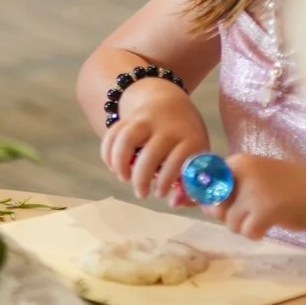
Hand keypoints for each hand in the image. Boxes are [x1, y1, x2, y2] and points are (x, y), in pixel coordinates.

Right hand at [98, 77, 210, 206]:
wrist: (170, 101)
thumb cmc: (187, 139)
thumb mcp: (198, 157)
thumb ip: (191, 186)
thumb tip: (173, 203)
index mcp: (190, 138)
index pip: (177, 161)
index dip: (166, 181)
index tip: (161, 194)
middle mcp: (167, 126)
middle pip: (150, 154)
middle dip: (142, 179)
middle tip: (141, 193)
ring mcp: (146, 119)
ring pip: (126, 140)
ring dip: (120, 164)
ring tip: (123, 178)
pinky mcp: (128, 117)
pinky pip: (112, 134)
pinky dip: (108, 153)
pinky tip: (113, 167)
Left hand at [210, 154, 305, 242]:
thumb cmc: (291, 188)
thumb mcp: (258, 180)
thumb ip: (232, 190)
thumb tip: (205, 207)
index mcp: (240, 161)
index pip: (208, 182)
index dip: (213, 199)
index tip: (226, 206)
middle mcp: (243, 172)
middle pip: (216, 205)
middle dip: (229, 216)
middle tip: (250, 214)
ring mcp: (253, 192)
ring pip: (230, 222)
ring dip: (245, 227)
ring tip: (263, 220)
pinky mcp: (264, 211)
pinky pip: (247, 232)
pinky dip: (256, 234)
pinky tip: (268, 226)